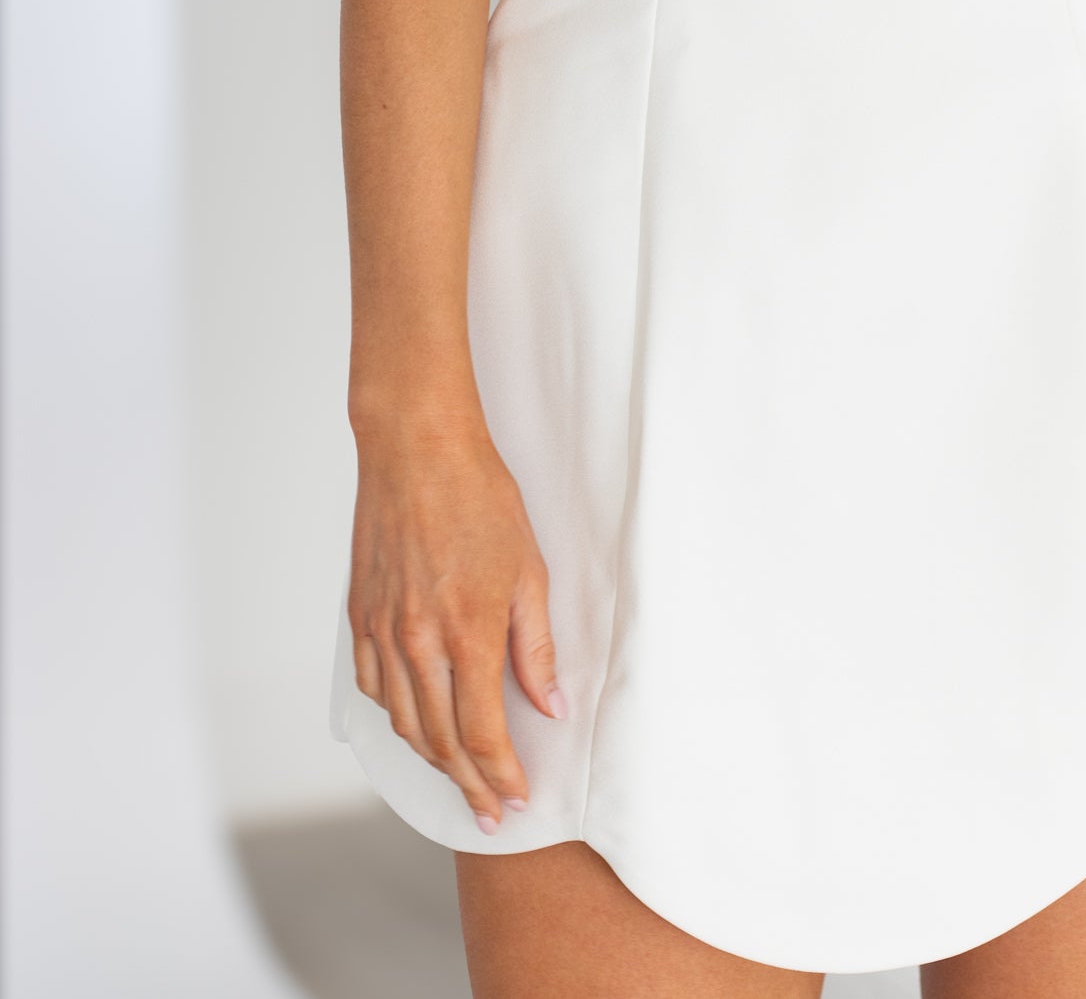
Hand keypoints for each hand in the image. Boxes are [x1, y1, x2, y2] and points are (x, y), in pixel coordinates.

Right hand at [347, 418, 564, 828]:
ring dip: (431, 760)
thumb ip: (535, 646)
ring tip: (458, 777)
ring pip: (404, 723)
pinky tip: (415, 724)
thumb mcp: (528, 569)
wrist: (415, 449)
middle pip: (440, 741)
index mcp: (466, 632)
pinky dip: (396, 718)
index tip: (515, 799)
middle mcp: (417, 642)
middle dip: (467, 784)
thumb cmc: (480, 498)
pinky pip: (375, 689)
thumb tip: (551, 706)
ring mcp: (382, 632)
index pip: (481, 733)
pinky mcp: (361, 617)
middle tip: (487, 811)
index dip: (499, 775)